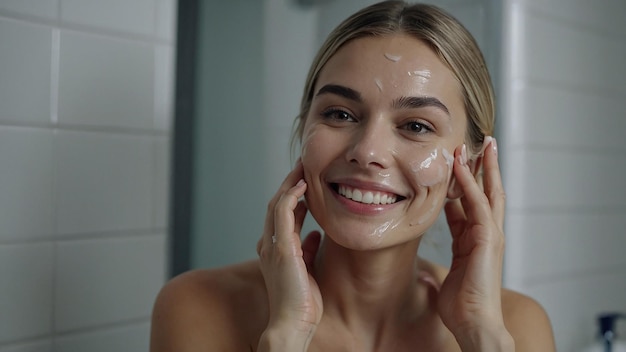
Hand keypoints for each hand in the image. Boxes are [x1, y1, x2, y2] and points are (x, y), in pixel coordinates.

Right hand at [256, 161, 322, 346]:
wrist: (292, 324)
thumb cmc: (300, 303)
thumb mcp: (307, 270)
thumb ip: (308, 251)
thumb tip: (316, 235)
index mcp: (275, 250)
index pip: (281, 215)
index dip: (292, 197)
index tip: (305, 183)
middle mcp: (269, 245)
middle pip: (276, 205)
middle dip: (290, 184)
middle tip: (303, 166)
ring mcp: (273, 246)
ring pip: (277, 205)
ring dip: (290, 184)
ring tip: (303, 168)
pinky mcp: (281, 249)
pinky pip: (283, 214)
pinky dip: (291, 197)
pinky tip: (302, 186)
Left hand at [438, 139, 513, 349]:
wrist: (474, 323)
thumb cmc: (460, 306)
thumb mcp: (445, 278)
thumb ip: (438, 271)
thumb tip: (423, 275)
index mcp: (473, 241)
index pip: (469, 205)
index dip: (462, 184)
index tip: (455, 166)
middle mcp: (485, 234)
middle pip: (487, 192)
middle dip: (485, 168)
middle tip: (482, 144)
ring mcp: (490, 235)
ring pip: (489, 191)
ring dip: (483, 166)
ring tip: (482, 144)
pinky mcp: (487, 239)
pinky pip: (478, 203)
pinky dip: (470, 183)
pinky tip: (462, 166)